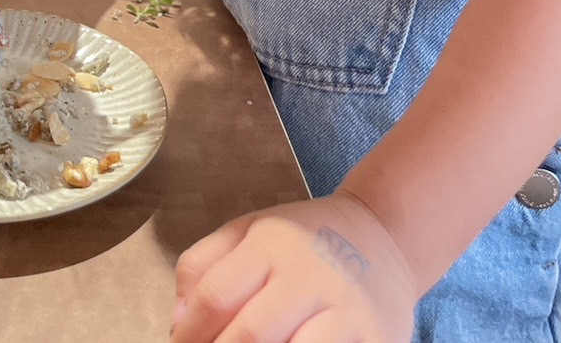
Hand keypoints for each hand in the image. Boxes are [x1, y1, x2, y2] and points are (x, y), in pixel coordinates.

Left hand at [171, 192, 416, 342]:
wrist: (382, 234)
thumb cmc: (304, 240)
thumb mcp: (249, 229)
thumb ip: (202, 265)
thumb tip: (178, 320)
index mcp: (270, 243)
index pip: (215, 295)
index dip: (189, 333)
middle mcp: (308, 273)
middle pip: (250, 334)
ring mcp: (344, 308)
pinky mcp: (373, 336)